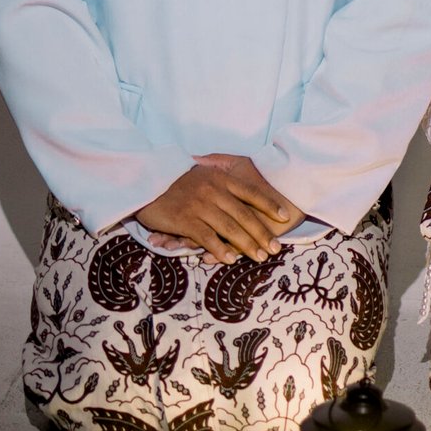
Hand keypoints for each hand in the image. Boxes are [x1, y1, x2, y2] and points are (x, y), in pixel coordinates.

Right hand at [136, 158, 302, 265]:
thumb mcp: (201, 170)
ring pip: (229, 227)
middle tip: (275, 248)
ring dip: (246, 244)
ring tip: (259, 257)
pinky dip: (219, 249)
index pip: (250, 192)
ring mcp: (199, 204)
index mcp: (219, 178)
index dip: (268, 204)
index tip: (284, 216)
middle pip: (243, 214)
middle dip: (262, 232)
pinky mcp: (185, 219)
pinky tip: (229, 260)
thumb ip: (220, 175)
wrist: (146, 181)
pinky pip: (206, 237)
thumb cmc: (176, 179)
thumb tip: (241, 181)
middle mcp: (213, 190)